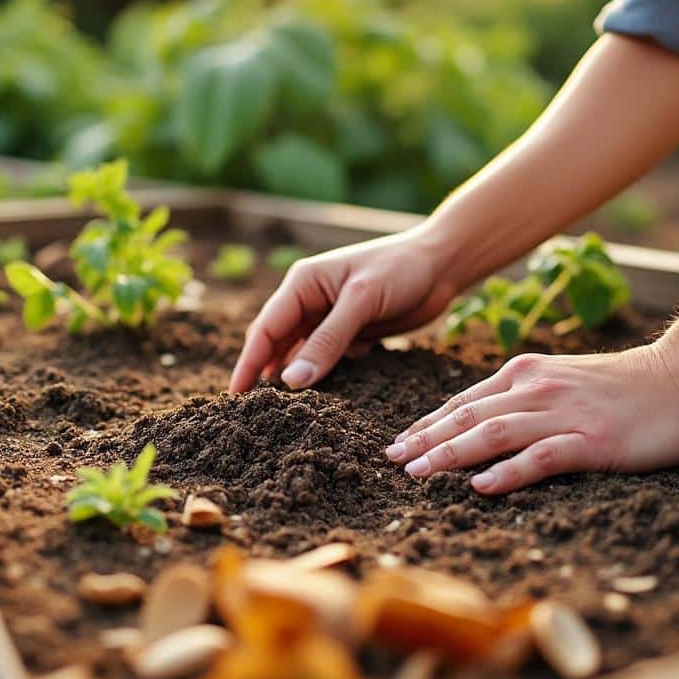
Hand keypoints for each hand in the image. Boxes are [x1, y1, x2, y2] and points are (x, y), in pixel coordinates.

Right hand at [229, 228, 463, 392]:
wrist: (443, 265)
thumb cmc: (401, 270)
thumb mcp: (362, 302)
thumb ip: (327, 341)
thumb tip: (290, 381)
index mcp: (302, 283)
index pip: (266, 328)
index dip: (248, 363)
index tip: (235, 396)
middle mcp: (310, 300)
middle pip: (277, 343)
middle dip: (264, 374)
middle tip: (251, 412)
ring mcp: (330, 318)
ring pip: (303, 355)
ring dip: (297, 379)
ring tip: (284, 413)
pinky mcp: (351, 332)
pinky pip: (329, 360)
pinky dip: (327, 376)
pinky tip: (329, 396)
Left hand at [386, 344, 678, 493]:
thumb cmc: (629, 386)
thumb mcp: (566, 380)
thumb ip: (526, 397)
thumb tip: (485, 422)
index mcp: (527, 374)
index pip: (464, 402)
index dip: (427, 423)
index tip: (398, 443)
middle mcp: (536, 390)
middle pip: (467, 417)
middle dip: (424, 439)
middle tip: (390, 461)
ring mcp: (562, 415)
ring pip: (493, 434)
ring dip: (450, 454)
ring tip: (417, 473)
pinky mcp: (590, 441)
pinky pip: (540, 458)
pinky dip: (508, 472)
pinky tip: (481, 487)